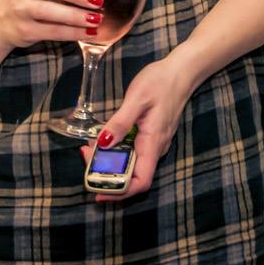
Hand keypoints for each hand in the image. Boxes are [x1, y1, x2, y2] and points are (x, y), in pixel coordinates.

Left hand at [80, 57, 194, 201]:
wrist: (180, 71)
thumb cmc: (160, 83)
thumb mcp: (136, 100)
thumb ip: (120, 123)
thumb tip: (103, 144)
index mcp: (153, 143)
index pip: (140, 181)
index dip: (120, 191)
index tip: (98, 192)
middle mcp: (154, 148)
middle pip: (131, 175)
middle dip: (106, 173)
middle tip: (84, 156)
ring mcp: (153, 143)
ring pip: (130, 163)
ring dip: (108, 161)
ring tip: (87, 148)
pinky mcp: (149, 135)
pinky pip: (131, 151)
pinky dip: (115, 150)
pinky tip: (101, 139)